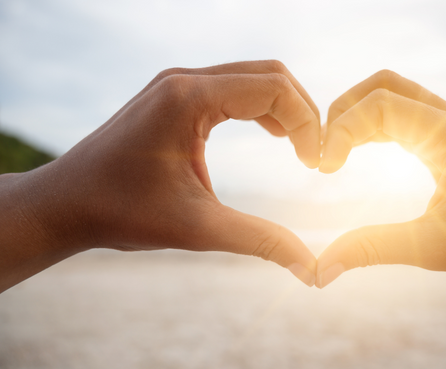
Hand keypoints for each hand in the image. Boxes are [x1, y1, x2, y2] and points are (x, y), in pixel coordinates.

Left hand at [0, 60, 319, 290]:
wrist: (66, 203)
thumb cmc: (122, 213)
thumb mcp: (198, 228)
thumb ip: (260, 241)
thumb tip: (311, 269)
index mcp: (189, 99)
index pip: (274, 89)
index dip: (307, 124)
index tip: (315, 165)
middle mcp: (184, 80)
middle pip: (269, 74)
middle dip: (302, 112)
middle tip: (315, 156)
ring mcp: (178, 84)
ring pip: (252, 77)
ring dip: (283, 109)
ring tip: (300, 148)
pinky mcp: (174, 95)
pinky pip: (233, 88)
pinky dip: (261, 108)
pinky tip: (273, 136)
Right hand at [315, 70, 445, 330]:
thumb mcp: (431, 249)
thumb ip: (374, 250)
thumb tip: (322, 269)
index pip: (380, 105)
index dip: (341, 130)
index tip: (324, 168)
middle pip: (384, 85)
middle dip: (344, 111)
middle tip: (324, 152)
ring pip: (393, 93)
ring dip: (357, 116)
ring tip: (335, 153)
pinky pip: (405, 111)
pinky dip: (375, 124)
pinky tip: (359, 151)